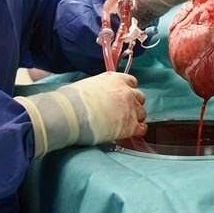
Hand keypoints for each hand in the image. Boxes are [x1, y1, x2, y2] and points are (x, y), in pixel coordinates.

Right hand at [15, 72, 146, 157]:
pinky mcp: (130, 126)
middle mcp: (126, 91)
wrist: (71, 114)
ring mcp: (130, 108)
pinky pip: (142, 128)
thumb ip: (97, 89)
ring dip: (135, 117)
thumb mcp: (86, 85)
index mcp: (115, 79)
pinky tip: (130, 133)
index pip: (131, 82)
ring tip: (125, 124)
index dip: (128, 90)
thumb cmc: (71, 100)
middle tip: (123, 111)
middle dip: (133, 104)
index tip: (123, 97)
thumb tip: (93, 96)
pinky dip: (138, 130)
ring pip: (142, 113)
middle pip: (139, 97)